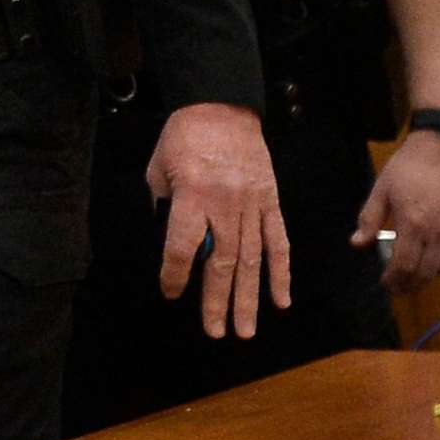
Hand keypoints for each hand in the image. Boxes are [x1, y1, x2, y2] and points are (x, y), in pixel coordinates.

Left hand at [145, 102, 291, 337]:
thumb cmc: (184, 136)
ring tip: (245, 330)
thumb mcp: (158, 167)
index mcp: (191, 195)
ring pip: (252, 259)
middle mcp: (224, 205)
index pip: (182, 246)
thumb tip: (169, 239)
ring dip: (249, 298)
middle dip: (217, 301)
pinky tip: (281, 300)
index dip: (175, 273)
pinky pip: (279, 243)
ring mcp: (252, 205)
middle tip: (216, 332)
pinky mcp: (271, 202)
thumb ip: (164, 205)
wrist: (222, 107)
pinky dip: (281, 273)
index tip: (171, 293)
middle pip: (222, 262)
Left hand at [353, 130, 439, 289]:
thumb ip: (370, 218)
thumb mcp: (382, 188)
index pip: (404, 265)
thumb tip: (357, 243)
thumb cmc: (410, 165)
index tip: (387, 283)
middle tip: (400, 287)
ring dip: (432, 278)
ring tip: (419, 279)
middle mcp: (438, 232)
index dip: (394, 280)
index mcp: (412, 224)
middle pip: (425, 272)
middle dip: (410, 285)